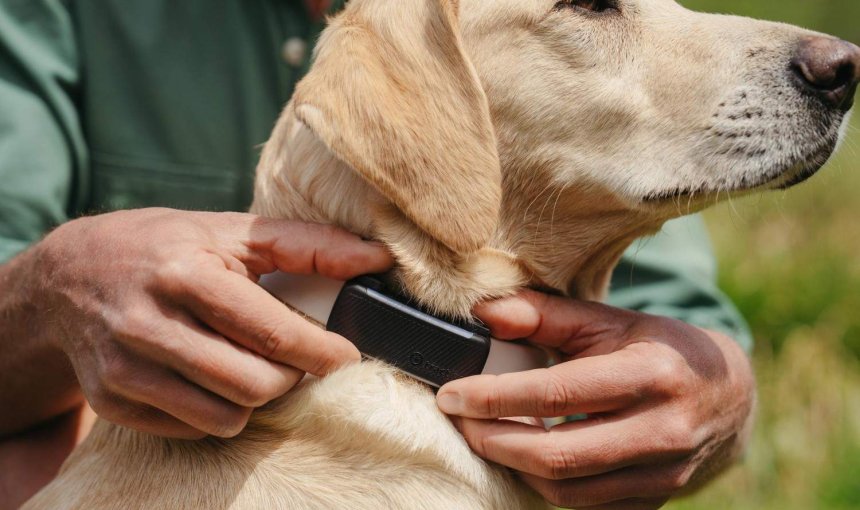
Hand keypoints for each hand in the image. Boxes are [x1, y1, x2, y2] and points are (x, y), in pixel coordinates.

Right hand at [33, 208, 391, 438]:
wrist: (69, 277)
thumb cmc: (165, 248)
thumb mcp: (231, 232)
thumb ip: (309, 245)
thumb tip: (377, 259)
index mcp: (184, 274)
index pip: (271, 333)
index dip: (322, 352)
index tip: (345, 356)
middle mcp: (147, 324)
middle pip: (254, 384)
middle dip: (292, 377)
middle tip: (295, 357)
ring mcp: (124, 369)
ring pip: (227, 417)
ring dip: (258, 397)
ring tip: (253, 364)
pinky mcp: (113, 401)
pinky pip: (194, 429)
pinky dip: (219, 410)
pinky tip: (212, 376)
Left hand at [436, 290, 754, 508]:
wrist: (731, 397)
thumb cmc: (659, 349)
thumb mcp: (611, 321)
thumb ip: (547, 315)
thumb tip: (484, 313)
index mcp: (650, 375)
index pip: (556, 394)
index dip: (495, 398)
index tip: (452, 395)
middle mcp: (661, 430)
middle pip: (557, 455)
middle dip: (493, 441)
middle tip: (460, 421)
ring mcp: (662, 474)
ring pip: (567, 489)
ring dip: (514, 467)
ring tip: (486, 437)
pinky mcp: (655, 500)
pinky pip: (586, 506)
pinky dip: (545, 485)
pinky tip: (523, 458)